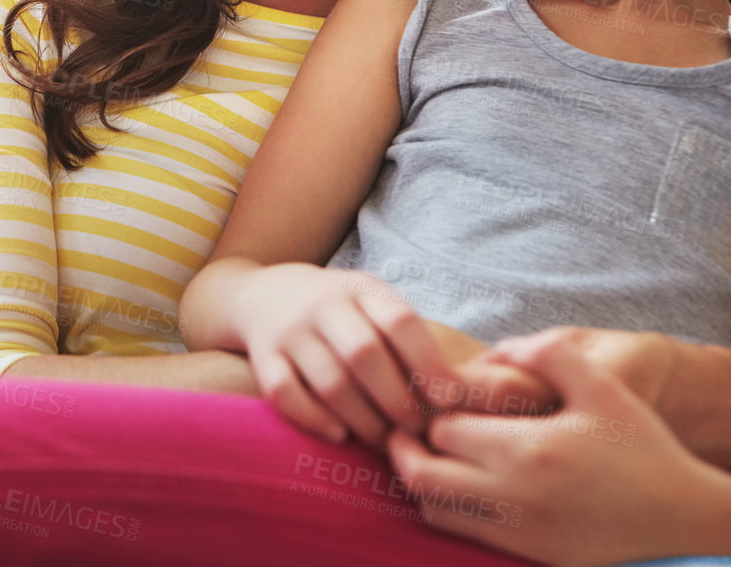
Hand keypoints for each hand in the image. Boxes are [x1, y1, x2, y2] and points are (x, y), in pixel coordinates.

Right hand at [235, 264, 458, 446]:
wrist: (263, 294)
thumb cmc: (340, 310)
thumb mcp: (373, 302)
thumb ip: (410, 335)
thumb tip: (468, 388)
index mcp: (362, 290)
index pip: (400, 322)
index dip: (428, 362)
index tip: (449, 401)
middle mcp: (324, 306)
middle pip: (364, 355)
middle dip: (397, 400)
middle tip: (417, 431)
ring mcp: (290, 331)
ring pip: (328, 381)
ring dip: (362, 419)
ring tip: (384, 440)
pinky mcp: (263, 357)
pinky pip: (284, 394)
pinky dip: (313, 419)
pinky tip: (339, 435)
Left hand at [386, 330, 720, 565]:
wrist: (686, 519)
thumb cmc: (644, 447)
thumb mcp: (603, 387)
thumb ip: (550, 355)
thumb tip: (504, 349)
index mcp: (529, 449)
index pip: (443, 429)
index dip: (431, 411)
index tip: (437, 398)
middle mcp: (515, 495)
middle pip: (421, 475)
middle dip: (408, 449)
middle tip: (410, 430)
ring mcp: (519, 530)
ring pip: (434, 509)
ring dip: (424, 481)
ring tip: (434, 454)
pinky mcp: (527, 553)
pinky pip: (464, 533)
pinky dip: (448, 509)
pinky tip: (463, 484)